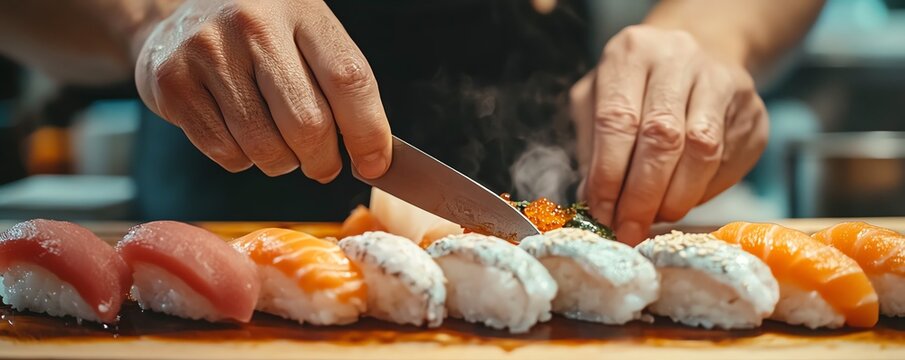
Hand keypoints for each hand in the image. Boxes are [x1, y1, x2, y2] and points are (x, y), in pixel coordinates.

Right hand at [134, 0, 390, 180]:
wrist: (183, 14)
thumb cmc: (263, 35)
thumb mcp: (308, 36)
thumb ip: (341, 87)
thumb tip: (374, 158)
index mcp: (301, 9)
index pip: (349, 80)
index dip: (368, 133)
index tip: (375, 165)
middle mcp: (252, 23)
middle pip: (308, 124)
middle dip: (322, 160)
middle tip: (323, 165)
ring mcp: (207, 51)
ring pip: (265, 148)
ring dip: (282, 163)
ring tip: (277, 141)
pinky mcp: (171, 83)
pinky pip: (226, 153)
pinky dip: (242, 159)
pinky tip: (240, 132)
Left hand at [571, 25, 768, 244]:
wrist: (694, 60)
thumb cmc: (633, 90)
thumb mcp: (596, 103)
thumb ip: (591, 148)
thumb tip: (594, 200)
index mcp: (632, 53)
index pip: (618, 120)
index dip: (608, 175)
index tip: (602, 213)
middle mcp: (680, 58)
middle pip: (663, 137)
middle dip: (642, 195)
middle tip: (628, 228)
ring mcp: (723, 81)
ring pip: (702, 152)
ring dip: (675, 198)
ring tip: (654, 218)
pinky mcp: (753, 110)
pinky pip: (729, 163)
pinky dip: (702, 192)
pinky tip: (682, 200)